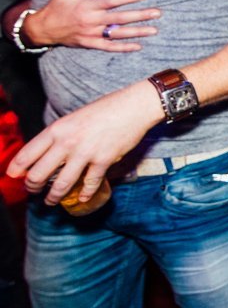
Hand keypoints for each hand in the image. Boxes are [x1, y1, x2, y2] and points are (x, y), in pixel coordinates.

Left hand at [6, 80, 160, 204]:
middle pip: (39, 174)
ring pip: (61, 184)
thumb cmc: (106, 109)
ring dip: (53, 197)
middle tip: (33, 190)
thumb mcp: (74, 118)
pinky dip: (85, 194)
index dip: (16, 169)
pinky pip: (90, 183)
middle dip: (32, 187)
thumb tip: (47, 153)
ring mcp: (85, 153)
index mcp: (57, 129)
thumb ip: (60, 135)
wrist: (134, 107)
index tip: (14, 176)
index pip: (27, 154)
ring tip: (50, 201)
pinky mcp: (103, 160)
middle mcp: (67, 142)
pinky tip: (82, 198)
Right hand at [24, 0, 159, 51]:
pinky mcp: (90, 44)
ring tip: (154, 29)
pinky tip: (138, 46)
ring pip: (118, 33)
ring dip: (137, 32)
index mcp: (87, 7)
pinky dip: (123, 47)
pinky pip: (109, 47)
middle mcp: (91, 21)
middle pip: (120, 18)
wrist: (43, 30)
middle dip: (140, 15)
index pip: (111, 1)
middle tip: (157, 13)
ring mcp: (91, 34)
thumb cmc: (56, 8)